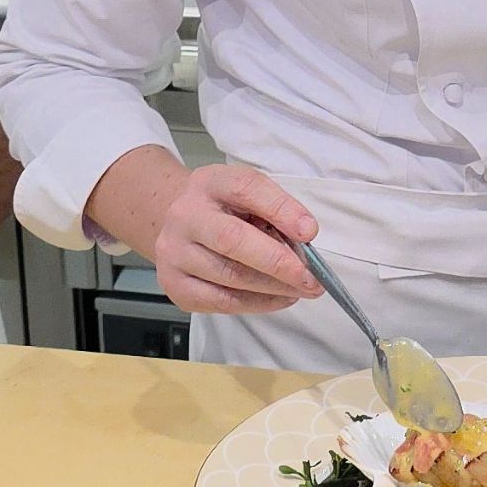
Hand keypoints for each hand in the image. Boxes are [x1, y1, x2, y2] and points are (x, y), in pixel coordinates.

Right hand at [153, 164, 323, 313]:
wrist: (182, 224)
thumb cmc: (224, 210)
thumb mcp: (250, 194)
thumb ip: (277, 209)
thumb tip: (305, 233)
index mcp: (209, 183)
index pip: (246, 188)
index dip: (280, 210)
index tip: (309, 232)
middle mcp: (185, 216)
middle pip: (232, 240)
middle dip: (278, 262)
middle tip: (312, 278)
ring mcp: (175, 252)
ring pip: (230, 276)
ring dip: (274, 287)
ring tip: (302, 289)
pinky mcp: (175, 284)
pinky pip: (222, 301)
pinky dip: (257, 303)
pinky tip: (278, 298)